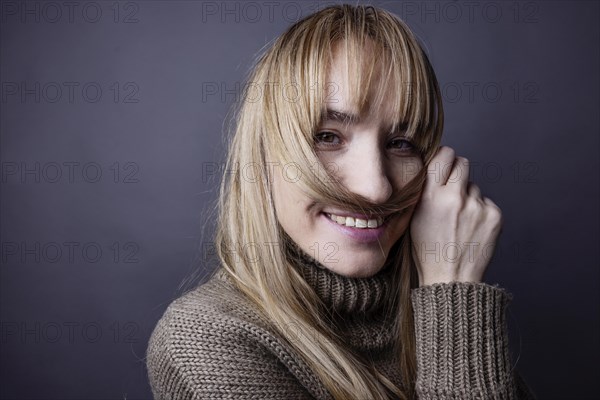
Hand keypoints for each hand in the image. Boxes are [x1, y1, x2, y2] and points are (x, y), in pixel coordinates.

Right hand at [409, 146, 502, 286]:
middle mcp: (455, 198)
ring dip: (468, 197)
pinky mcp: (494, 215)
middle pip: (463, 163)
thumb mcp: (414, 218)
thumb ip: (425, 191)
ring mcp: (477, 207)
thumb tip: (436, 166)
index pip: (444, 155)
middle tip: (452, 188)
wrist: (451, 280)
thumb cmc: (428, 250)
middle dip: (458, 171)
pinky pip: (485, 202)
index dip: (444, 158)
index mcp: (431, 198)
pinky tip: (470, 228)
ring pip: (474, 186)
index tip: (443, 164)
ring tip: (459, 220)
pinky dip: (479, 211)